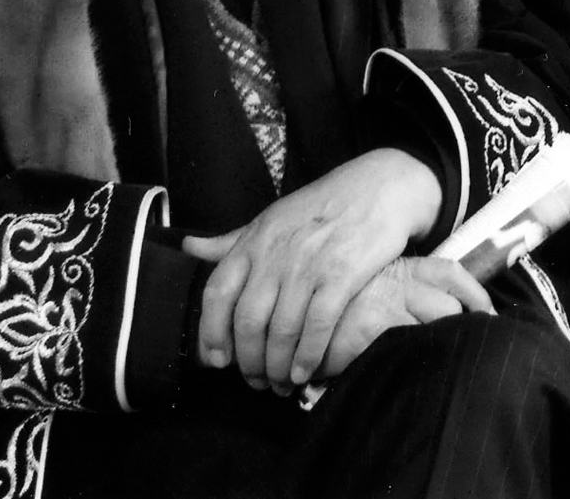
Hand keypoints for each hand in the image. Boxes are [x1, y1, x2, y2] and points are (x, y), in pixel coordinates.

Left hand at [183, 148, 442, 392]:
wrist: (381, 187)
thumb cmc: (325, 205)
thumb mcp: (273, 217)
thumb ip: (232, 240)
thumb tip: (189, 247)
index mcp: (254, 240)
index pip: (217, 293)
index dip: (211, 332)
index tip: (216, 360)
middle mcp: (276, 253)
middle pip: (247, 321)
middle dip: (248, 360)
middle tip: (254, 380)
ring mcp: (309, 265)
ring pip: (281, 330)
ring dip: (277, 365)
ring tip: (280, 382)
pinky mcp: (342, 275)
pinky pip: (317, 326)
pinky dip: (308, 355)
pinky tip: (305, 370)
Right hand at [315, 257, 494, 381]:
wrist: (289, 306)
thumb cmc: (332, 302)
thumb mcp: (367, 283)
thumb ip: (397, 289)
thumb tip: (434, 309)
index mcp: (400, 267)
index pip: (451, 273)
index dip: (476, 295)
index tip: (490, 315)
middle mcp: (398, 280)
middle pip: (450, 302)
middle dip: (462, 326)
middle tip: (466, 347)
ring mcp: (386, 302)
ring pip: (437, 324)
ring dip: (441, 346)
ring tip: (440, 363)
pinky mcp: (373, 326)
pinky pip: (413, 344)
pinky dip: (419, 359)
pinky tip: (412, 369)